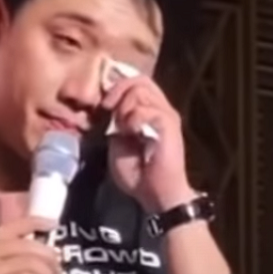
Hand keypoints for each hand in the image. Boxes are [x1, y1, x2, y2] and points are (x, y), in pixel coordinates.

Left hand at [102, 75, 194, 211]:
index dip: (116, 86)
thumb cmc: (137, 171)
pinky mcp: (169, 125)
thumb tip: (110, 107)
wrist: (155, 192)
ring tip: (123, 127)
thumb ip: (114, 122)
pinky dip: (133, 117)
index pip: (136, 82)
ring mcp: (166, 115)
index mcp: (148, 111)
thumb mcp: (117, 142)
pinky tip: (130, 132)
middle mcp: (160, 109)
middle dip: (118, 91)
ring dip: (124, 106)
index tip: (103, 104)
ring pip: (141, 89)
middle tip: (108, 110)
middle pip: (139, 80)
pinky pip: (146, 109)